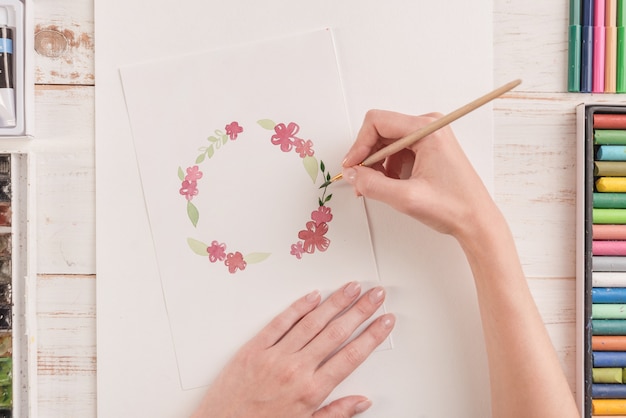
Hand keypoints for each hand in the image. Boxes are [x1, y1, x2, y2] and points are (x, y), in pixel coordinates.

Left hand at [192, 282, 394, 417]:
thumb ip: (335, 413)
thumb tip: (361, 401)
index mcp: (311, 391)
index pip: (352, 355)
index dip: (373, 335)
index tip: (385, 321)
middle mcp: (295, 369)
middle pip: (337, 332)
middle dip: (361, 310)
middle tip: (376, 294)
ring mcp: (274, 355)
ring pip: (312, 322)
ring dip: (335, 302)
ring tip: (352, 288)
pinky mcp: (254, 348)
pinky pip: (280, 322)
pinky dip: (298, 307)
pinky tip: (313, 296)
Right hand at [341, 109, 497, 240]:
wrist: (477, 221)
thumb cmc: (454, 207)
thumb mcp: (406, 198)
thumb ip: (372, 184)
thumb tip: (352, 174)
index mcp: (428, 130)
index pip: (377, 122)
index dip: (359, 145)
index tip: (352, 166)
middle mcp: (429, 127)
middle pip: (381, 131)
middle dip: (367, 157)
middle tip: (361, 180)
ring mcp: (430, 137)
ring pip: (387, 143)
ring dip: (377, 165)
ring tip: (380, 187)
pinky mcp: (429, 149)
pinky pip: (397, 151)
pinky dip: (388, 168)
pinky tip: (391, 185)